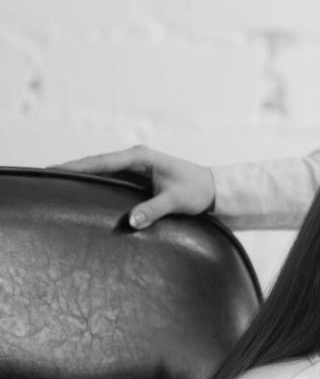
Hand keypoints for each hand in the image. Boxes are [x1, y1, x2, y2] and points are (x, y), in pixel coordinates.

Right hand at [54, 146, 214, 228]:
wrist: (215, 190)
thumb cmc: (198, 191)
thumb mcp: (177, 200)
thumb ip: (154, 209)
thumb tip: (132, 222)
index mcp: (141, 157)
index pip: (102, 162)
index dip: (77, 166)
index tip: (54, 170)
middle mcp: (135, 159)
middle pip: (96, 165)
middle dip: (72, 170)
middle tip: (45, 178)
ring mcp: (135, 168)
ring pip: (102, 172)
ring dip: (83, 178)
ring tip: (56, 186)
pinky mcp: (137, 179)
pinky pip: (111, 181)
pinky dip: (96, 185)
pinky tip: (82, 194)